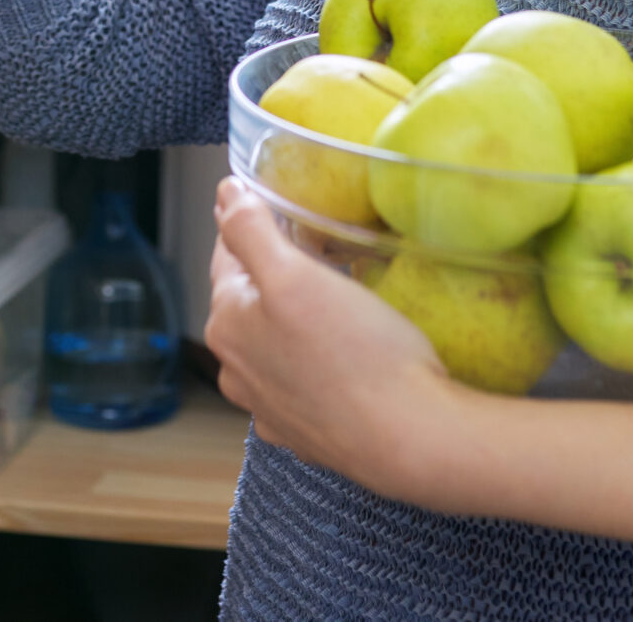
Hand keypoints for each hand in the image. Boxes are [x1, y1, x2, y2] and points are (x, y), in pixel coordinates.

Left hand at [204, 177, 463, 497]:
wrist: (409, 439)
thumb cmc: (356, 351)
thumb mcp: (295, 274)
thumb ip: (250, 229)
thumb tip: (223, 193)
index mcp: (227, 325)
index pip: (227, 255)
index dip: (254, 225)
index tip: (283, 210)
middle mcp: (237, 371)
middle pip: (249, 301)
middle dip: (275, 274)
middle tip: (317, 251)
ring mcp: (270, 409)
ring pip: (274, 344)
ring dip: (293, 321)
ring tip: (334, 303)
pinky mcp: (306, 434)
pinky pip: (301, 383)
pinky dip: (314, 364)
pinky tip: (342, 357)